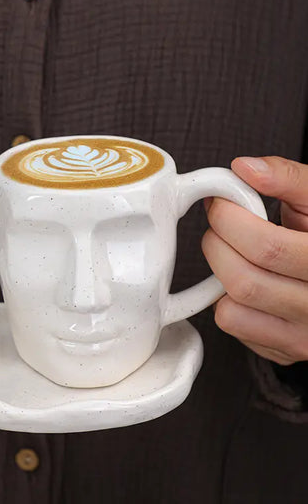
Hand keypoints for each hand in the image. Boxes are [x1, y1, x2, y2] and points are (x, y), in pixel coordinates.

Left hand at [202, 156, 307, 364]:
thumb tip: (244, 168)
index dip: (230, 220)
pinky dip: (226, 299)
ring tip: (232, 251)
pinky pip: (234, 326)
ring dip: (219, 273)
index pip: (268, 247)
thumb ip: (289, 179)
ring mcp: (306, 335)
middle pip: (244, 279)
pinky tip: (247, 279)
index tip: (220, 203)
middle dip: (217, 243)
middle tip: (221, 226)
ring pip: (232, 309)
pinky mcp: (287, 349)